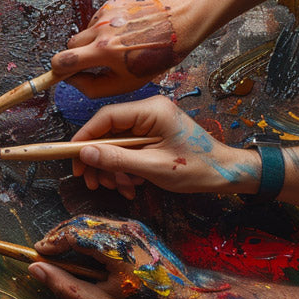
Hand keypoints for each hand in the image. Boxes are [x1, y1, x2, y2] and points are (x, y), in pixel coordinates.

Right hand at [29, 215, 219, 298]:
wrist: (191, 296)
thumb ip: (66, 286)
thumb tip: (36, 270)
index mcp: (115, 247)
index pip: (72, 233)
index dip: (50, 243)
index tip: (36, 254)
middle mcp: (124, 229)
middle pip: (80, 222)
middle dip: (58, 235)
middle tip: (44, 252)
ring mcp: (132, 226)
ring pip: (92, 221)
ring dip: (72, 232)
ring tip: (60, 251)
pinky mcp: (137, 228)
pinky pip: (105, 224)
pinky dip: (87, 233)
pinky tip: (82, 250)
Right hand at [50, 0, 197, 97]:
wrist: (179, 20)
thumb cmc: (158, 55)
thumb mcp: (128, 83)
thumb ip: (95, 87)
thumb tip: (73, 82)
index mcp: (104, 52)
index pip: (62, 62)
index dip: (56, 71)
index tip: (59, 74)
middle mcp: (100, 30)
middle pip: (69, 46)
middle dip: (77, 56)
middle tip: (94, 63)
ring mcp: (105, 14)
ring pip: (83, 32)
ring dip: (92, 42)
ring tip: (117, 46)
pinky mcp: (111, 2)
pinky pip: (97, 20)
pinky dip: (104, 29)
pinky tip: (124, 32)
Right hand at [68, 95, 259, 198]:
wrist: (225, 174)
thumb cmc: (197, 168)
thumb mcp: (153, 167)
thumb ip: (117, 158)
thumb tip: (85, 154)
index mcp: (151, 110)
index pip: (106, 117)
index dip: (85, 137)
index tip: (72, 157)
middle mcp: (148, 112)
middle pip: (108, 133)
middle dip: (99, 160)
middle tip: (92, 182)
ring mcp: (150, 124)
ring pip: (116, 145)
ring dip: (113, 169)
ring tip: (119, 188)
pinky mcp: (152, 136)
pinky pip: (128, 150)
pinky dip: (125, 169)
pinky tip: (131, 185)